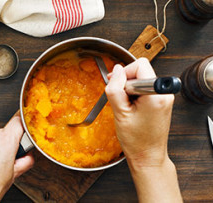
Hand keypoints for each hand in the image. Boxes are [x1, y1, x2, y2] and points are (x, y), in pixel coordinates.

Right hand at [105, 58, 181, 202]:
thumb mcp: (120, 113)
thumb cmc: (136, 140)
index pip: (140, 65)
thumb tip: (116, 70)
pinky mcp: (161, 101)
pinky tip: (131, 109)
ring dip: (129, 91)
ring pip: (141, 80)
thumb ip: (116, 88)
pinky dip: (134, 96)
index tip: (116, 86)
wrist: (148, 156)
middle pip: (141, 71)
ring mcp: (164, 97)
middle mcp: (164, 93)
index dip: (124, 73)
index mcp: (156, 94)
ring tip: (127, 107)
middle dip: (126, 83)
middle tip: (121, 100)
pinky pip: (145, 89)